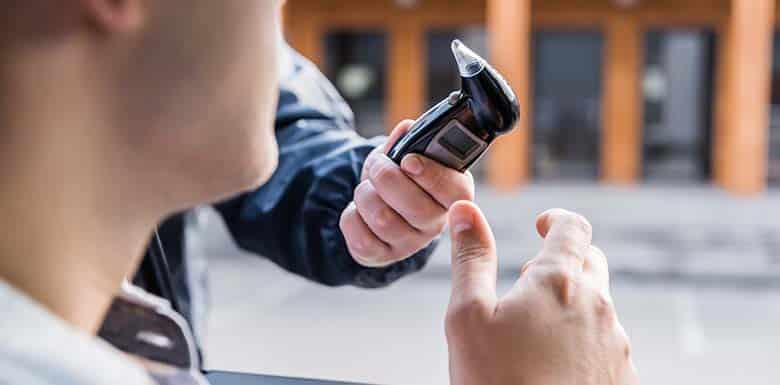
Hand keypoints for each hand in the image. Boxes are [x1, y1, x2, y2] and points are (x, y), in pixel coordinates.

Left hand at [340, 120, 474, 266]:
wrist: (378, 205)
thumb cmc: (399, 177)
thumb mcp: (404, 154)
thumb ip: (407, 140)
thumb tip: (407, 129)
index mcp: (452, 194)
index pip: (457, 192)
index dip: (432, 176)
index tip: (409, 160)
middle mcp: (436, 223)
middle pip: (416, 208)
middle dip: (387, 178)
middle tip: (378, 166)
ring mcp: (411, 244)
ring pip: (384, 221)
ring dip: (365, 195)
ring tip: (367, 188)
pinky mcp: (384, 256)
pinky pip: (361, 238)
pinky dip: (351, 217)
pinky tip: (359, 210)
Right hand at [445, 202, 637, 384]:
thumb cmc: (495, 382)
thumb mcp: (468, 315)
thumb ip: (470, 257)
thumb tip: (464, 211)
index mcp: (560, 283)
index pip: (574, 228)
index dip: (557, 219)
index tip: (542, 225)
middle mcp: (598, 307)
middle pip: (592, 263)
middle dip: (563, 261)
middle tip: (529, 281)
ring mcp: (614, 344)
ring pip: (599, 306)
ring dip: (572, 303)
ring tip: (534, 331)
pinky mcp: (621, 376)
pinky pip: (605, 343)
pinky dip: (583, 339)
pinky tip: (552, 364)